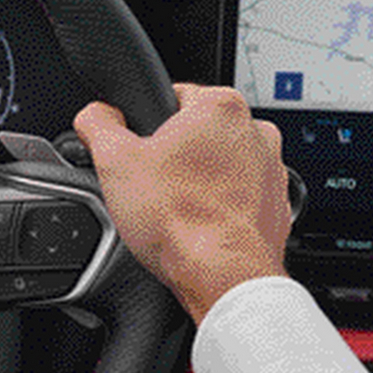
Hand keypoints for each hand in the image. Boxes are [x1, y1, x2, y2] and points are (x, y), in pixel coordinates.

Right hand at [73, 84, 290, 325]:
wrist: (223, 276)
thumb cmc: (180, 221)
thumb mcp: (113, 162)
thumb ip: (98, 124)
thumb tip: (96, 115)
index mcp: (221, 106)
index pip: (173, 97)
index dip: (146, 127)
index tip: (137, 155)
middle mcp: (257, 132)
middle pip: (197, 134)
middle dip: (174, 158)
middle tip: (152, 188)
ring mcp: (272, 171)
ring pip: (220, 166)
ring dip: (198, 183)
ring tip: (176, 211)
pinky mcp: (276, 206)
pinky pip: (238, 198)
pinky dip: (219, 209)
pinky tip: (198, 227)